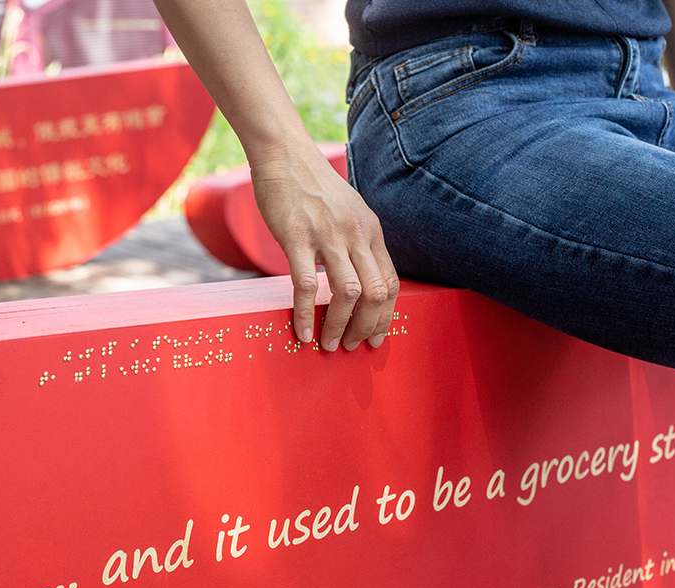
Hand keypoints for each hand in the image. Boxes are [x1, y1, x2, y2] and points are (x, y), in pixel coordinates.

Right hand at [250, 144, 399, 351]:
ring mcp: (327, 236)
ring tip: (328, 343)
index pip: (391, 282)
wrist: (284, 154)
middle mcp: (355, 234)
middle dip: (366, 328)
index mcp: (370, 231)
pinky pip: (307, 285)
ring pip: (347, 293)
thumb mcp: (348, 212)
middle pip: (375, 293)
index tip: (376, 337)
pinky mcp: (297, 237)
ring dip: (340, 326)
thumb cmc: (311, 187)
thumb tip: (359, 277)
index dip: (386, 316)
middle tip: (351, 346)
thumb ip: (357, 241)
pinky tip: (302, 331)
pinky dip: (307, 314)